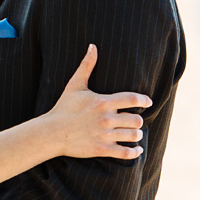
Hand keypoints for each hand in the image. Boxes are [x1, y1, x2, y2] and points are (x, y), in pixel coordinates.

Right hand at [46, 44, 151, 158]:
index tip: (148, 102)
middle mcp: (106, 118)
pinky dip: (134, 152)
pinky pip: (126, 152)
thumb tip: (93, 46)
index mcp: (103, 102)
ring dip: (136, 135)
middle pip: (136, 119)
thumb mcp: (74, 85)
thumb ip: (87, 66)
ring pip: (133, 135)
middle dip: (138, 120)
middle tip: (134, 121)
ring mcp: (105, 134)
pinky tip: (136, 149)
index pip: (132, 99)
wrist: (52, 132)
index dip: (144, 100)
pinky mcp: (102, 148)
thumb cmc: (63, 108)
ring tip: (134, 133)